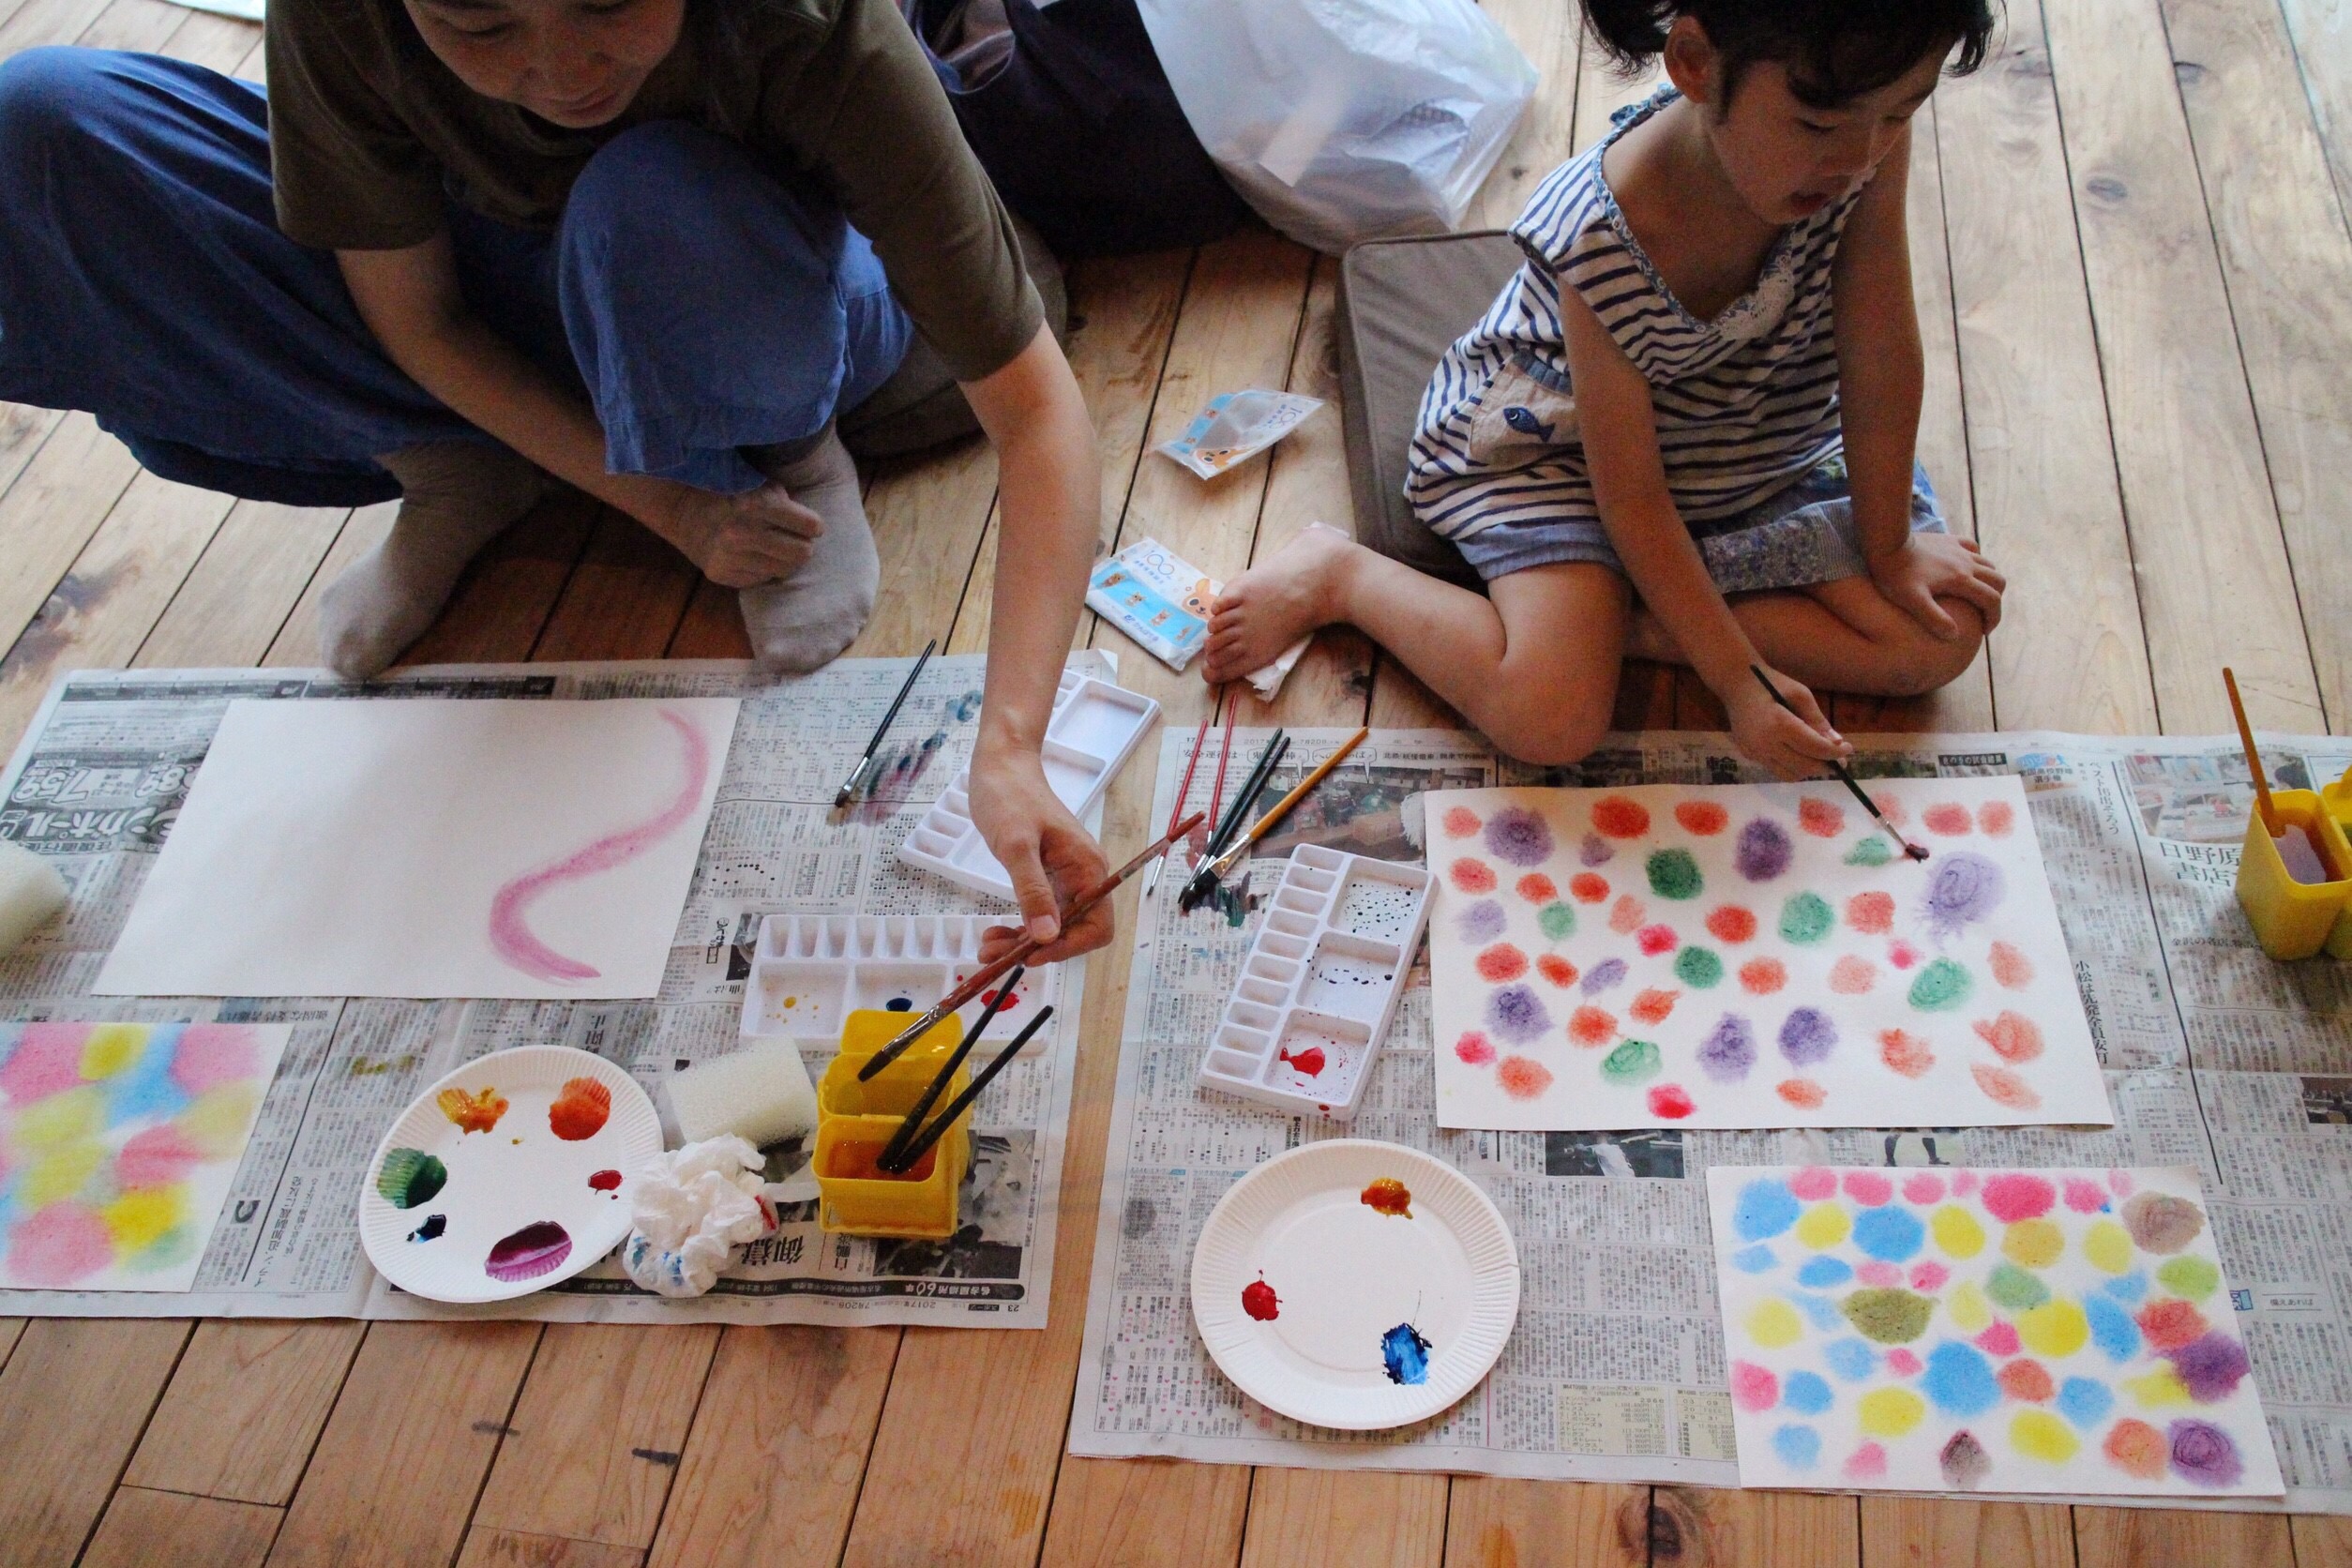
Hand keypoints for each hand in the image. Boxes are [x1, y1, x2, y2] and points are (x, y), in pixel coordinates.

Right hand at [663, 481, 825, 587]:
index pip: (811, 526)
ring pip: (783, 570)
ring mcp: (732, 556)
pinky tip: (749, 555)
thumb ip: (785, 501)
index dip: (813, 526)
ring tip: (770, 547)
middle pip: (802, 554)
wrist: (681, 509)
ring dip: (781, 559)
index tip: (810, 527)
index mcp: (759, 504)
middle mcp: (745, 532)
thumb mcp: (758, 484)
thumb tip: (812, 527)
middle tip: (793, 540)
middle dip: (801, 545)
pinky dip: (760, 569)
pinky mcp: (722, 573)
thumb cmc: (728, 492)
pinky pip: (760, 580)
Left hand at [968, 742, 1113, 965]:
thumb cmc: (1010, 797)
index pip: (1096, 926)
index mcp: (1087, 869)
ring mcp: (1065, 878)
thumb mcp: (1016, 846)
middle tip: (995, 955)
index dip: (1067, 948)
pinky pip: (1040, 912)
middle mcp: (1083, 877)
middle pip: (1073, 931)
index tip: (1030, 956)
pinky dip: (1019, 927)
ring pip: (1053, 927)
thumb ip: (1033, 891)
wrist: (1001, 765)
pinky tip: (995, 932)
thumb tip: (1048, 937)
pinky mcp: (1046, 876)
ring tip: (987, 949)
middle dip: (1038, 949)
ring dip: (1023, 943)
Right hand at [1726, 666, 1851, 780]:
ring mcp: (1754, 752)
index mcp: (1779, 724)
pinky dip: (1793, 767)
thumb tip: (1837, 743)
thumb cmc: (1771, 683)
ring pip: (1790, 774)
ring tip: (1821, 759)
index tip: (1849, 749)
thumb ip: (1818, 720)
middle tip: (1839, 760)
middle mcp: (1765, 744)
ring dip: (1809, 770)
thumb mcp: (1800, 694)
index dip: (1835, 752)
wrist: (1735, 683)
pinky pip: (1777, 770)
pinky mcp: (1748, 755)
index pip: (1814, 748)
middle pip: (1804, 766)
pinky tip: (1800, 755)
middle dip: (1826, 765)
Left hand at [1868, 533, 2004, 637]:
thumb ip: (1934, 619)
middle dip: (1995, 601)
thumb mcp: (1912, 601)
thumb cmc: (1896, 576)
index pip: (1991, 600)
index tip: (1983, 632)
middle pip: (1997, 581)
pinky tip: (1965, 569)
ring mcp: (1959, 549)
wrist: (1887, 543)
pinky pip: (1973, 548)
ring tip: (1975, 597)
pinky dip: (1976, 561)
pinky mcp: (1949, 540)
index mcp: (1961, 579)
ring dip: (1988, 582)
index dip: (1993, 619)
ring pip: (1988, 565)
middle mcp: (1966, 563)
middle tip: (1982, 616)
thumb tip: (1955, 635)